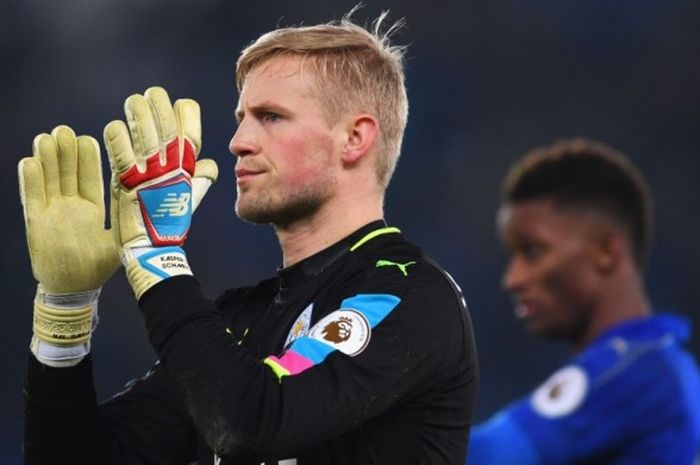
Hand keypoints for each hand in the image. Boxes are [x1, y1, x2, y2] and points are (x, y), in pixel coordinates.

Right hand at [19, 125, 119, 294]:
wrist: (74, 290)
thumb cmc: (98, 267)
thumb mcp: (119, 239)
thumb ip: (129, 219)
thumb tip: (153, 202)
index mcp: (92, 210)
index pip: (90, 178)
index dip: (87, 159)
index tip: (88, 137)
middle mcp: (71, 208)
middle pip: (67, 174)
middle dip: (66, 152)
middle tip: (65, 130)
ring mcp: (52, 213)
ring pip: (48, 181)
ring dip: (47, 160)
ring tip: (47, 137)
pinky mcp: (36, 223)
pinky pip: (32, 198)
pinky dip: (30, 181)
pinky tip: (30, 161)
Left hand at [105, 86, 217, 298]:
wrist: (153, 250)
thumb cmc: (171, 224)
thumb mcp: (190, 198)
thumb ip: (199, 179)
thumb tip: (210, 165)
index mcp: (187, 172)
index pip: (191, 136)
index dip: (187, 116)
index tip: (181, 103)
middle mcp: (171, 170)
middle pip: (168, 129)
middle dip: (161, 107)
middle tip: (152, 93)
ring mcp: (150, 175)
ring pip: (146, 135)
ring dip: (139, 115)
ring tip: (133, 102)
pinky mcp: (128, 183)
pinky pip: (122, 154)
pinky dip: (117, 138)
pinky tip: (114, 126)